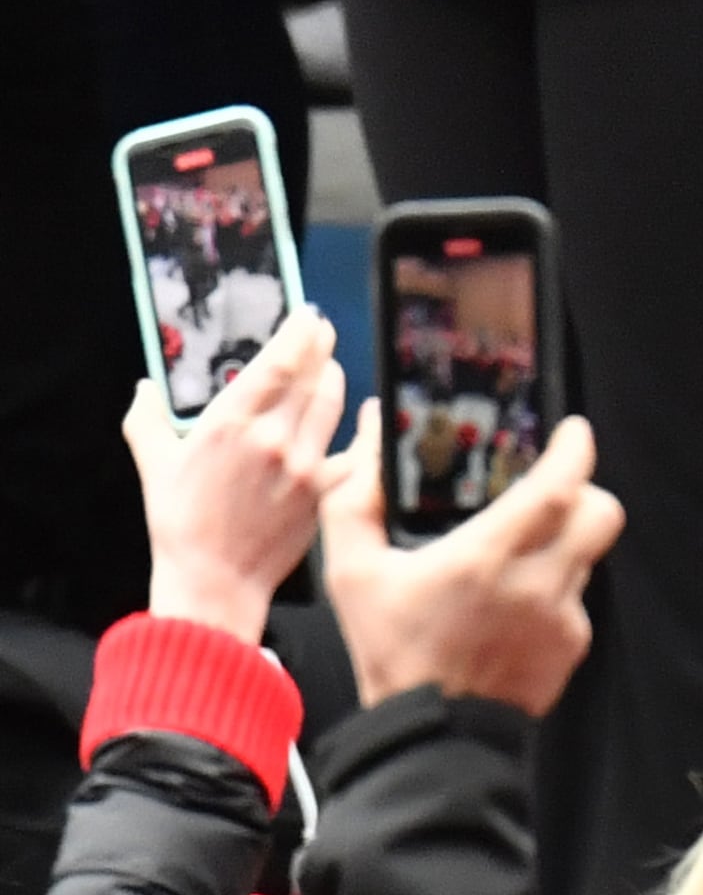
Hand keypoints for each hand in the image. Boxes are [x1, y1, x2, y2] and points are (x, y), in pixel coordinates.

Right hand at [127, 309, 342, 638]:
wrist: (213, 579)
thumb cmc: (180, 524)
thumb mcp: (154, 466)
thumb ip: (147, 420)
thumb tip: (145, 388)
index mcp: (229, 424)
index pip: (278, 361)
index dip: (299, 332)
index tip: (307, 315)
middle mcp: (272, 437)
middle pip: (311, 376)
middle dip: (320, 346)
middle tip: (322, 329)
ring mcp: (304, 463)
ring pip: (332, 405)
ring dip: (334, 378)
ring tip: (330, 364)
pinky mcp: (324, 490)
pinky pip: (354, 449)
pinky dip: (360, 428)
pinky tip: (364, 415)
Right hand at [317, 410, 621, 714]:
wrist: (428, 737)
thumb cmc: (391, 653)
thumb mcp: (353, 575)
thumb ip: (355, 502)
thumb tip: (370, 441)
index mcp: (485, 559)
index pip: (559, 488)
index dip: (575, 451)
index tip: (571, 432)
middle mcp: (536, 585)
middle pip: (602, 513)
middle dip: (585, 491)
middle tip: (553, 489)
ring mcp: (563, 618)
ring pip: (590, 554)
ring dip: (566, 541)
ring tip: (521, 551)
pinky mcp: (573, 646)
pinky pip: (579, 598)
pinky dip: (557, 587)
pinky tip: (517, 602)